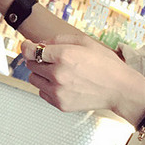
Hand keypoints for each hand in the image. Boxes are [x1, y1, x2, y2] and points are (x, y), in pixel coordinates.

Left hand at [21, 35, 144, 123]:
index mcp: (63, 55)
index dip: (26, 47)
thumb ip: (58, 39)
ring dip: (40, 74)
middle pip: (31, 64)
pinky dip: (47, 87)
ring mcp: (58, 92)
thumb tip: (39, 43)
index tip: (27, 46)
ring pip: (33, 79)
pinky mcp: (60, 104)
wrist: (118, 89)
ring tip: (57, 72)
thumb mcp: (84, 41)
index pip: (31, 51)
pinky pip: (42, 93)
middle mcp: (57, 74)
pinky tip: (62, 84)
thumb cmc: (104, 63)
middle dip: (37, 59)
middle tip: (51, 59)